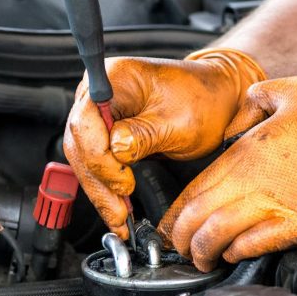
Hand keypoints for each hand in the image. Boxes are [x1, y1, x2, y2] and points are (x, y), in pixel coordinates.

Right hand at [63, 49, 265, 238]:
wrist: (216, 98)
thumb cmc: (203, 100)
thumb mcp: (180, 121)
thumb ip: (144, 135)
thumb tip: (116, 151)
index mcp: (115, 77)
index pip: (86, 121)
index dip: (100, 157)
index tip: (124, 182)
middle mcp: (99, 93)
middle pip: (80, 143)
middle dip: (98, 182)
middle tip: (118, 211)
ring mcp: (99, 113)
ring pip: (83, 159)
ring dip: (100, 190)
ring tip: (118, 217)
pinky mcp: (105, 133)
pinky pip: (96, 163)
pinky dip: (106, 187)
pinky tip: (116, 207)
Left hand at [160, 76, 296, 270]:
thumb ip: (261, 96)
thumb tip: (246, 101)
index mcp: (250, 149)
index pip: (196, 186)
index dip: (177, 210)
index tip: (171, 223)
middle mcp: (257, 180)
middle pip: (198, 216)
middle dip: (180, 238)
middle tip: (177, 248)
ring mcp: (280, 205)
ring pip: (220, 236)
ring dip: (204, 251)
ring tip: (201, 259)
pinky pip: (257, 246)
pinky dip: (238, 253)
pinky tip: (234, 255)